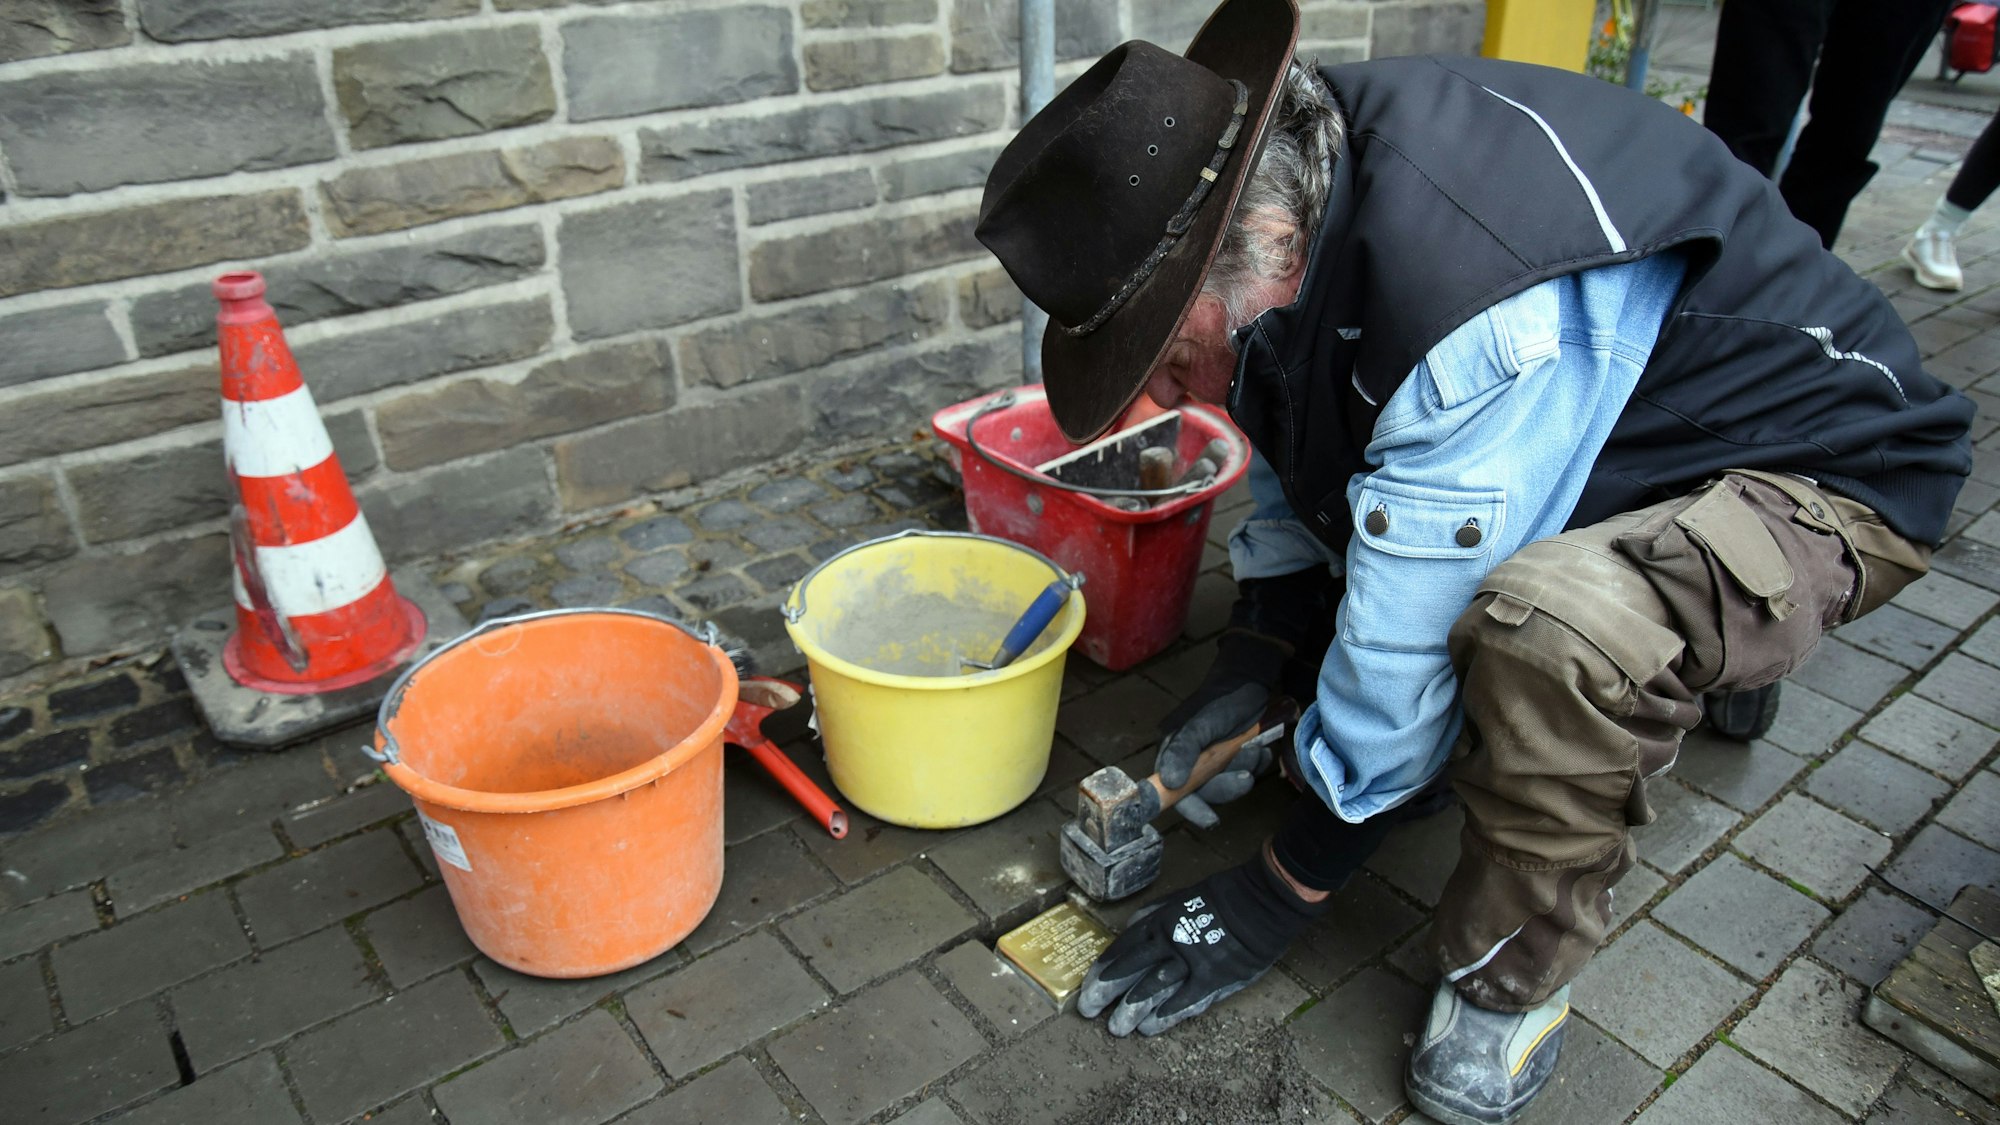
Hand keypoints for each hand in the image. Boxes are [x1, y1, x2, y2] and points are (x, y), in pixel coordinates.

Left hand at [1076, 852, 1324, 1036]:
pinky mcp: (1214, 980)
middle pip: (1131, 972)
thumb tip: (1129, 927)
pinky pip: (1186, 1002)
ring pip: (1153, 991)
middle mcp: (1170, 943)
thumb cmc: (1221, 896)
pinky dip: (1167, 1016)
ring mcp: (1192, 963)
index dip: (1104, 969)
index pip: (1123, 948)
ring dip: (1132, 1011)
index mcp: (1160, 922)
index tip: (1088, 985)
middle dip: (1106, 993)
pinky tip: (1151, 1028)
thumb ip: (1153, 913)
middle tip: (1089, 1011)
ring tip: (1117, 1028)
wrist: (1261, 902)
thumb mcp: (1180, 897)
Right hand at [1158, 682, 1271, 827]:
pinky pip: (1243, 774)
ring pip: (1227, 784)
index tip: (1210, 819)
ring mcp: (1212, 760)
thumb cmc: (1220, 699)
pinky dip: (1254, 765)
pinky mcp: (1233, 758)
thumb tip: (1169, 783)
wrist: (1249, 680)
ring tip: (1255, 750)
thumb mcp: (1200, 723)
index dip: (1190, 807)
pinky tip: (1260, 750)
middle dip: (1228, 785)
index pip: (1173, 789)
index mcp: (1172, 752)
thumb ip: (1184, 751)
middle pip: (1205, 791)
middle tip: (1245, 775)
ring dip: (1244, 770)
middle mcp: (1189, 760)